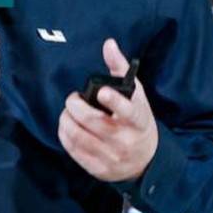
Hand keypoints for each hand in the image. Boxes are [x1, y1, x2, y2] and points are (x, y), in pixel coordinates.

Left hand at [57, 38, 157, 181]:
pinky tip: (67, 126)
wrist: (146, 159)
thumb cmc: (137, 120)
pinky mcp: (99, 169)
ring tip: (68, 112)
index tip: (102, 92)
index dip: (114, 101)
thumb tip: (109, 43)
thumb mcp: (136, 94)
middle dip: (76, 106)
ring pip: (79, 137)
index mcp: (137, 120)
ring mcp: (112, 157)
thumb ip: (120, 68)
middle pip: (93, 122)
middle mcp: (125, 140)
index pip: (127, 111)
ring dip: (67, 120)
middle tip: (73, 99)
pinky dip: (65, 136)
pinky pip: (75, 151)